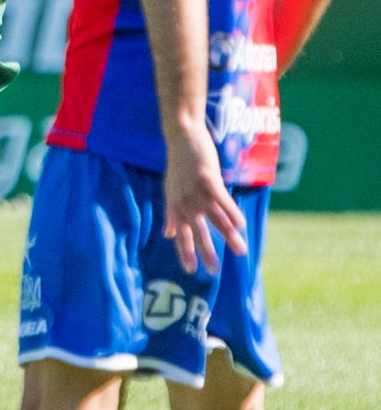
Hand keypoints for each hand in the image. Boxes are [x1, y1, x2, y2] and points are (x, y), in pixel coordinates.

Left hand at [162, 125, 247, 273]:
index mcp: (175, 207)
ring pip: (214, 219)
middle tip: (213, 271)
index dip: (185, 252)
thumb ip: (171, 215)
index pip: (180, 235)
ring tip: (241, 251)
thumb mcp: (170, 192)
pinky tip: (241, 225)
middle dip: (206, 252)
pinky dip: (231, 213)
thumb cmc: (178, 166)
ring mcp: (196, 191)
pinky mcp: (208, 179)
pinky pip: (222, 200)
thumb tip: (168, 235)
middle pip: (196, 232)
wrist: (182, 138)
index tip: (191, 270)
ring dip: (228, 236)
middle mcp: (184, 202)